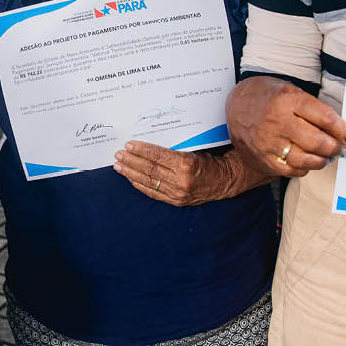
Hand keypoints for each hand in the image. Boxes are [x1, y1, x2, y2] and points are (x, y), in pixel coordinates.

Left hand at [114, 142, 268, 205]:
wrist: (227, 179)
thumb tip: (149, 145)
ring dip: (132, 173)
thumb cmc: (211, 159)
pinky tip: (131, 178)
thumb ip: (174, 149)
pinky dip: (140, 185)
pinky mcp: (177, 201)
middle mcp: (181, 181)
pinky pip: (154, 193)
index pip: (158, 156)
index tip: (129, 145)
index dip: (141, 150)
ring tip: (119, 166)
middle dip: (132, 161)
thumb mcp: (195, 149)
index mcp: (187, 164)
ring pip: (149, 182)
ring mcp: (179, 193)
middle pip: (150, 170)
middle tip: (118, 154)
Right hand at [225, 76, 345, 178]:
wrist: (235, 107)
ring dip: (322, 160)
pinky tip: (307, 160)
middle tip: (340, 146)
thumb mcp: (289, 90)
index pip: (324, 118)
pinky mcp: (263, 159)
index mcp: (286, 101)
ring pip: (307, 160)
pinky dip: (305, 167)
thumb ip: (313, 108)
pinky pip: (292, 170)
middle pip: (318, 142)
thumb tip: (338, 129)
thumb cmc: (266, 97)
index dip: (342, 129)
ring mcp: (269, 143)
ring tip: (326, 155)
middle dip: (335, 147)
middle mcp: (277, 123)